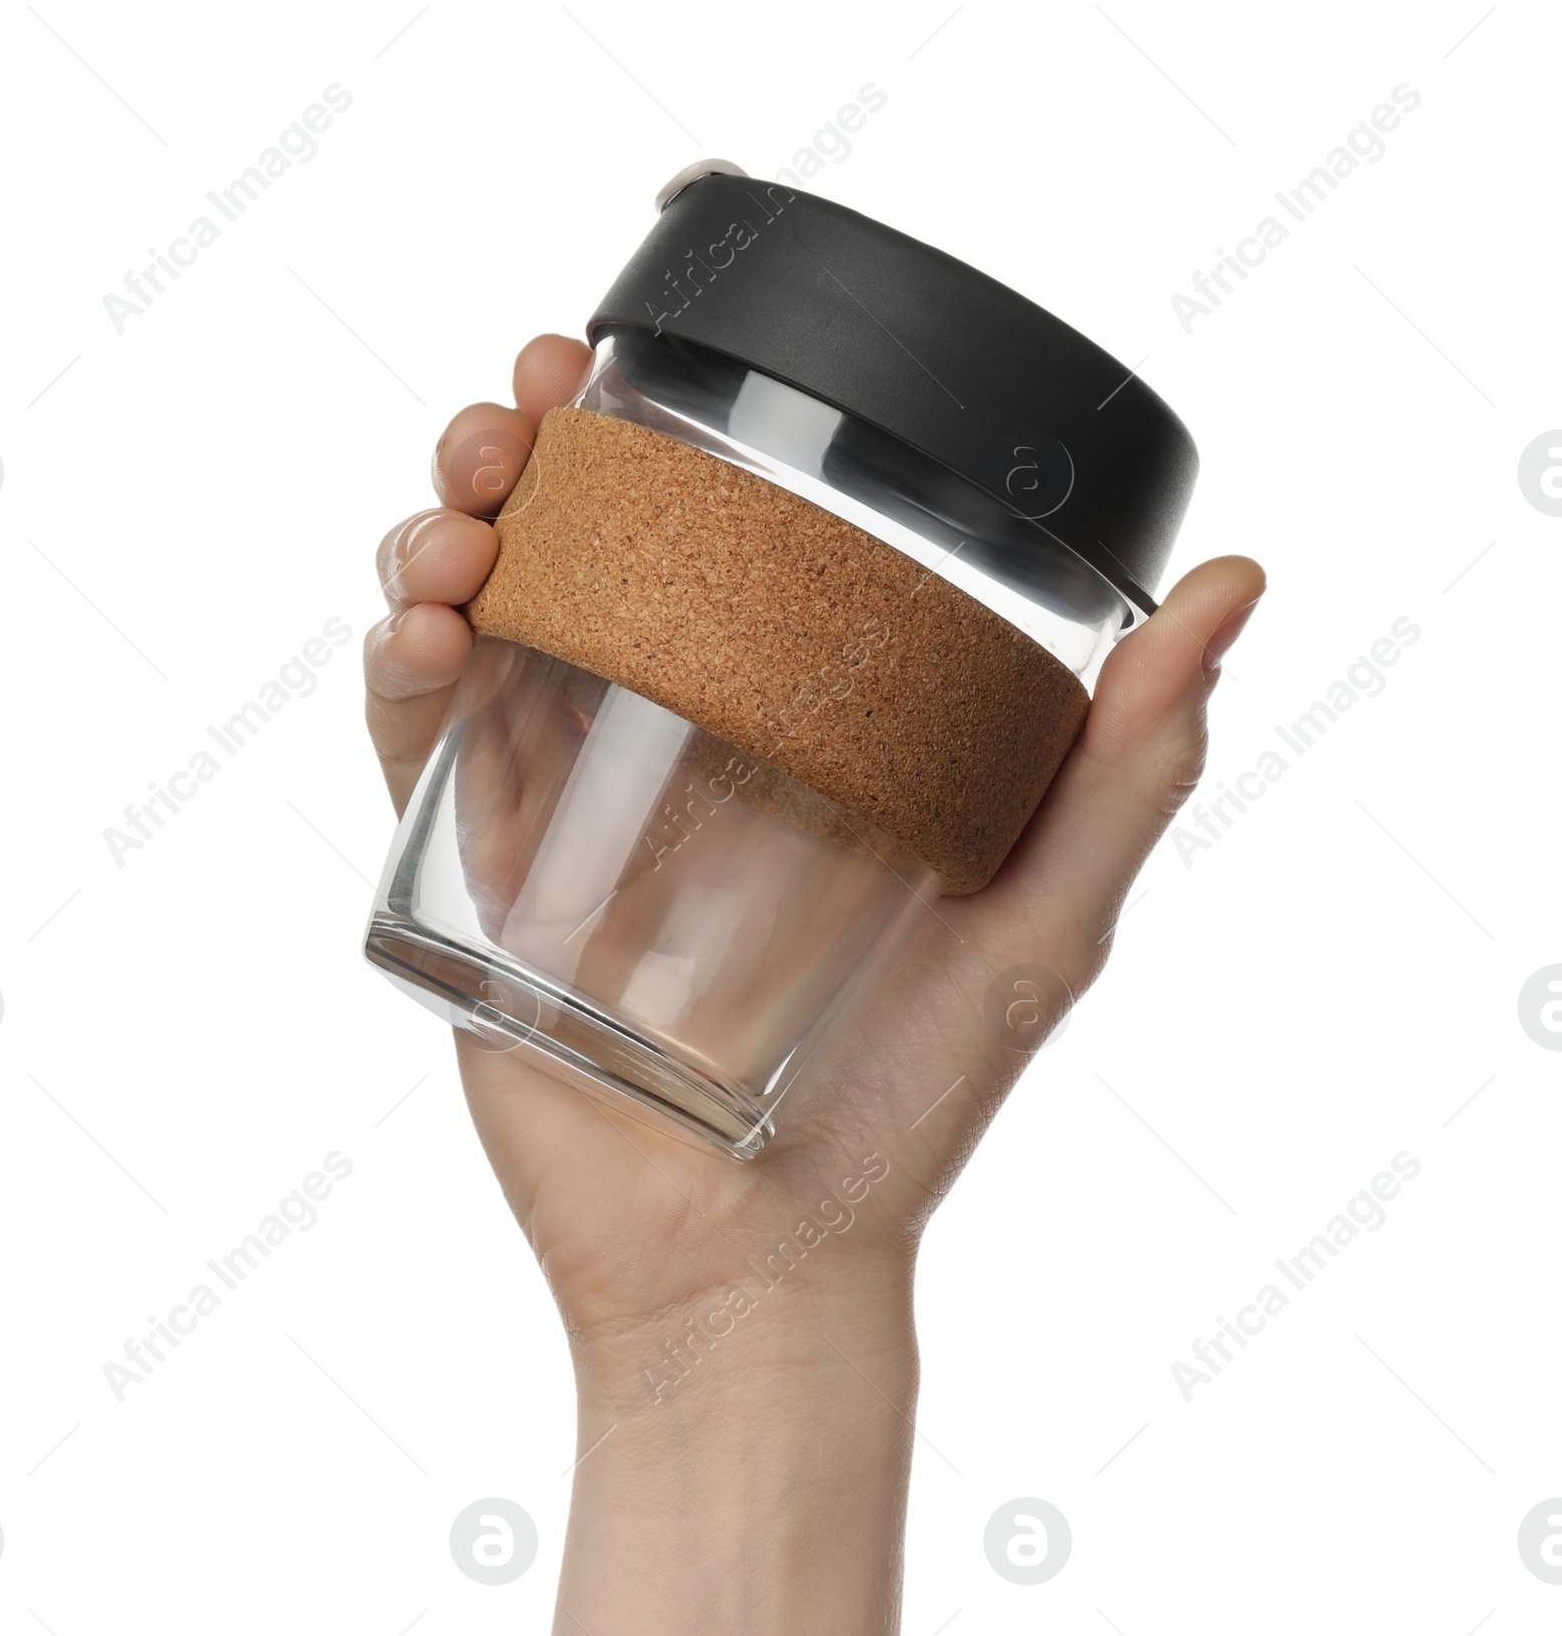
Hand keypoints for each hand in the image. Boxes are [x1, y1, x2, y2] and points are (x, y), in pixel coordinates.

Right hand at [365, 334, 1263, 1391]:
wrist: (760, 1266)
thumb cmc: (903, 1116)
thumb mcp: (1039, 927)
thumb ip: (1126, 772)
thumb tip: (1238, 589)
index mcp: (783, 737)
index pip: (703, 543)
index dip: (653, 441)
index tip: (632, 369)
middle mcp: (665, 758)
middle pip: (567, 555)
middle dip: (522, 454)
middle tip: (524, 406)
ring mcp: (561, 819)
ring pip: (474, 627)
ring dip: (444, 533)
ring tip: (465, 517)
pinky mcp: (478, 894)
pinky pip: (413, 755)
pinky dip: (397, 670)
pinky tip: (426, 626)